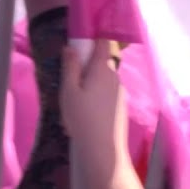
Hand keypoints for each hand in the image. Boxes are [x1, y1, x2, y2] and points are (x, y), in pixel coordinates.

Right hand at [60, 39, 127, 172]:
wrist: (103, 148)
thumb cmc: (82, 117)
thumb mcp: (69, 91)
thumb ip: (70, 67)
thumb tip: (71, 48)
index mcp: (101, 69)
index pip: (102, 43)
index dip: (92, 39)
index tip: (79, 45)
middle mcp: (114, 76)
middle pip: (100, 64)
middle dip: (85, 71)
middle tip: (68, 89)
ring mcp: (120, 92)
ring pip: (102, 82)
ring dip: (89, 89)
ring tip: (75, 110)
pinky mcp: (121, 106)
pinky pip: (106, 96)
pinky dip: (95, 101)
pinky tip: (85, 119)